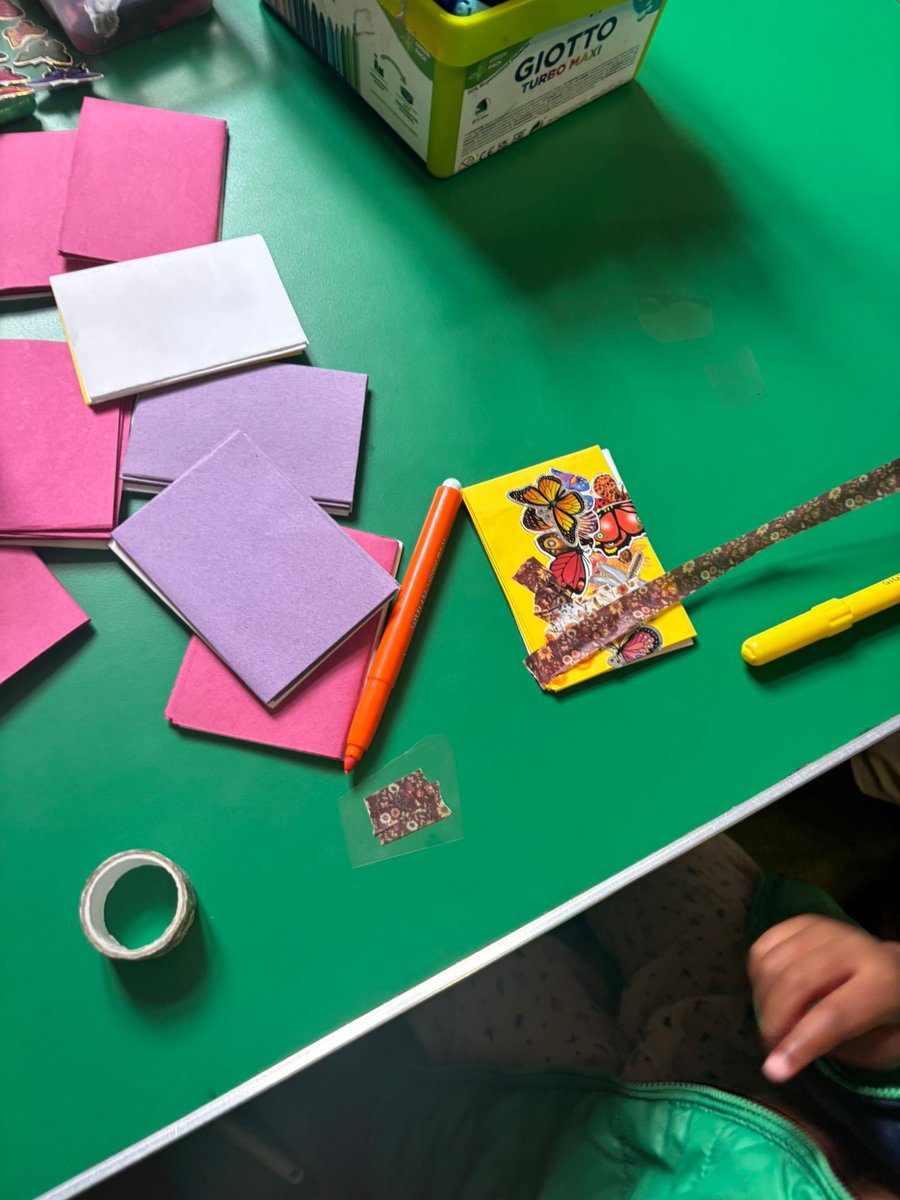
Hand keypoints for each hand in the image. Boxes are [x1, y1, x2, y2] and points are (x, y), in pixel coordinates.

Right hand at [747, 915, 899, 1082]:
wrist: (895, 970)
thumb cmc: (889, 1018)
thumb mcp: (882, 1047)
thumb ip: (841, 1048)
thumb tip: (791, 1045)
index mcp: (883, 982)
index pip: (834, 1014)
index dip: (800, 1043)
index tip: (774, 1072)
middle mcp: (852, 947)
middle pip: (795, 984)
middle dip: (774, 1023)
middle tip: (773, 1048)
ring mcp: (823, 928)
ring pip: (771, 965)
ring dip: (763, 1002)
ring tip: (776, 1023)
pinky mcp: (801, 922)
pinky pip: (762, 949)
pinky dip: (757, 977)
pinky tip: (771, 992)